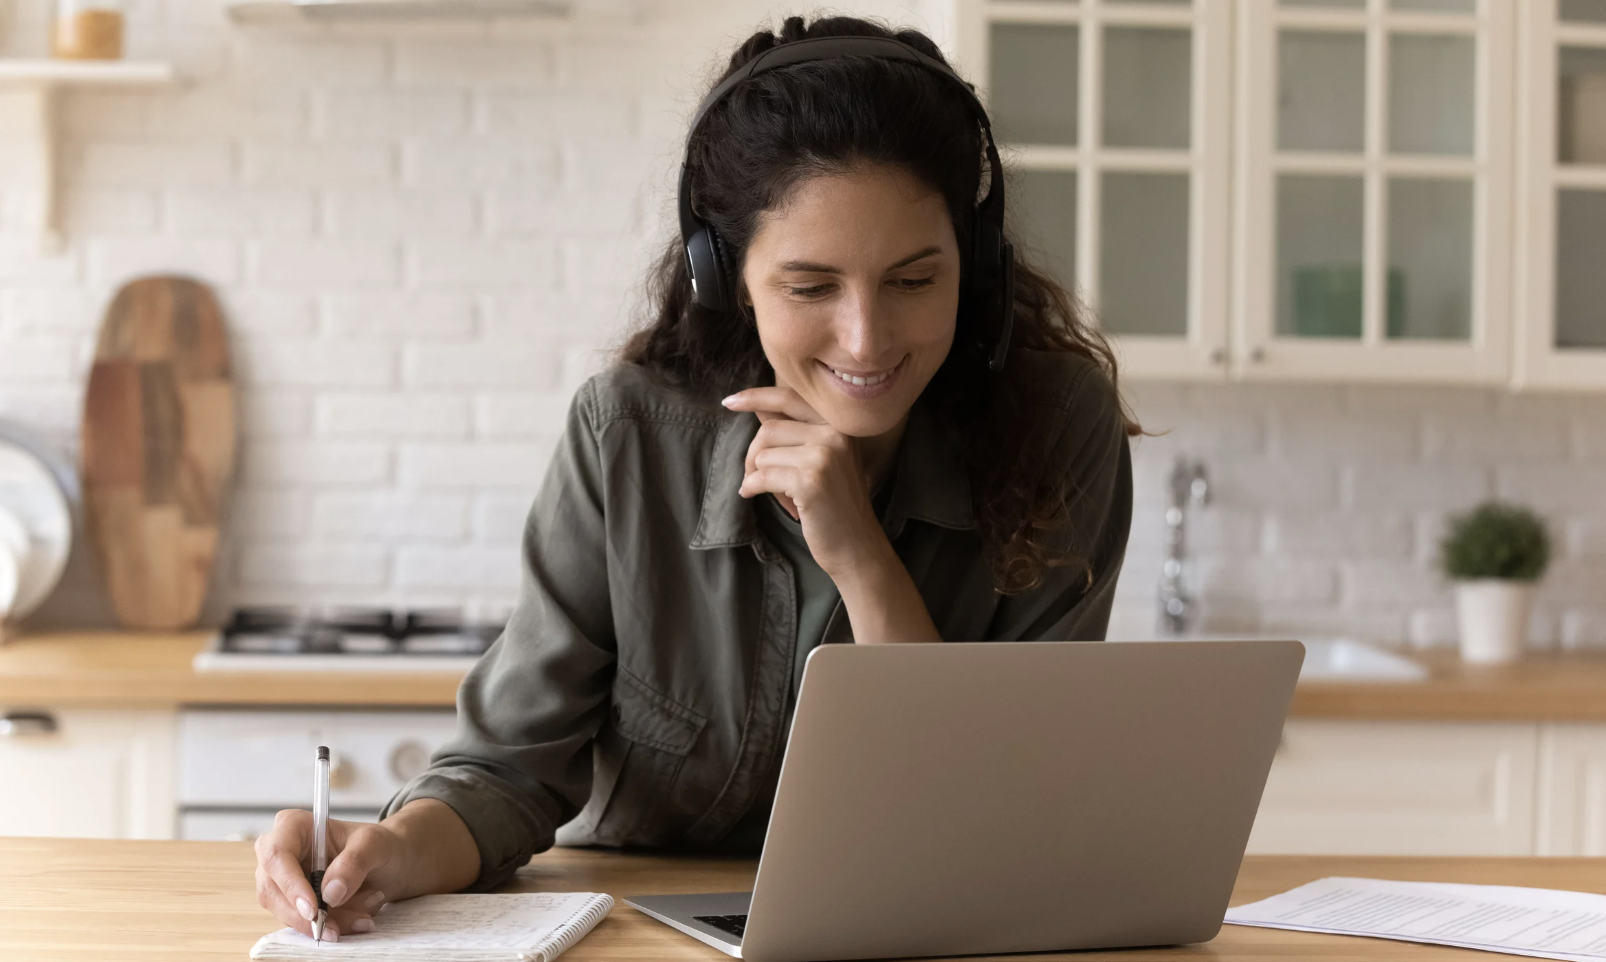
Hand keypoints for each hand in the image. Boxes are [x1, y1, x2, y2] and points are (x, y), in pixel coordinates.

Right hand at [254, 810, 403, 941]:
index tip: (314, 910)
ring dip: (325, 922)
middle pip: (274, 890)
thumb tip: (330, 892)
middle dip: (310, 914)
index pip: (277, 855)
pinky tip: (355, 920)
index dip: (290, 885)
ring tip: (362, 918)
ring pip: (286, 912)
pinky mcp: (289, 902)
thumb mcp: (374, 845)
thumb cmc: (376, 845)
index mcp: (293, 825)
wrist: (388, 862)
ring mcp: (280, 879)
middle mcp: (279, 852)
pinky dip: (328, 926)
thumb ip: (355, 862)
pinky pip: (299, 922)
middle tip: (339, 928)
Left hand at [725, 386, 890, 578]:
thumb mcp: (822, 460)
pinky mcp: (810, 481)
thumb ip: (794, 432)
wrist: (857, 545)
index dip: (756, 397)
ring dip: (756, 475)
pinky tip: (752, 495)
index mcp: (840, 424)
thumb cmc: (835, 504)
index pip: (790, 398)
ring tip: (773, 493)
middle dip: (753, 454)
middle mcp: (835, 434)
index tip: (729, 402)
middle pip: (769, 429)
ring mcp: (824, 456)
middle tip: (753, 476)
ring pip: (764, 454)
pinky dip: (751, 487)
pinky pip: (762, 476)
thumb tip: (758, 408)